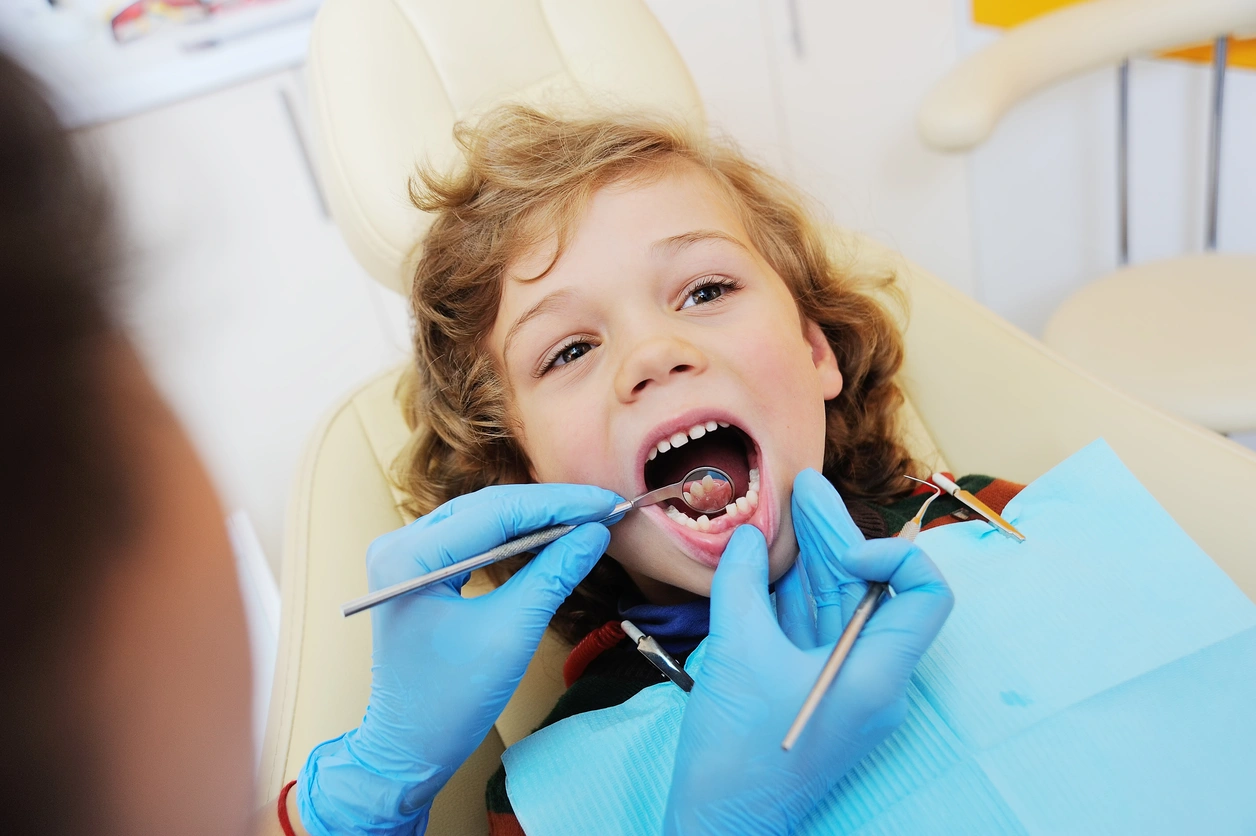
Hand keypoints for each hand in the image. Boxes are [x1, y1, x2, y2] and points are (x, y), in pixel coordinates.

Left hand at [297, 484, 618, 835]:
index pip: (495, 512)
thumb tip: (595, 534)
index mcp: (410, 557)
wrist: (409, 747)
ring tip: (586, 516)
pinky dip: (514, 535)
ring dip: (535, 517)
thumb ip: (552, 575)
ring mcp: (405, 554)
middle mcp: (399, 544)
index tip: (606, 503)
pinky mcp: (418, 567)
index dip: (557, 504)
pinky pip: (473, 537)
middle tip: (604, 508)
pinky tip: (550, 534)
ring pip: (481, 517)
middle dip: (549, 507)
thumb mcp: (511, 634)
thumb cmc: (451, 700)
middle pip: (487, 507)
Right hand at [664, 471, 952, 834]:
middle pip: (866, 588)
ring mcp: (836, 683)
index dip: (893, 557)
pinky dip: (788, 589)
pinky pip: (806, 627)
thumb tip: (747, 538)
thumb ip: (744, 584)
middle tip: (804, 487)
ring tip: (787, 503)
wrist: (720, 824)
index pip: (924, 595)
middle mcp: (867, 675)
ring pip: (833, 604)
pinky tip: (766, 554)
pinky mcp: (804, 688)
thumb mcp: (739, 652)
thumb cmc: (740, 750)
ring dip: (808, 555)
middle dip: (834, 535)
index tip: (841, 552)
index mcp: (877, 673)